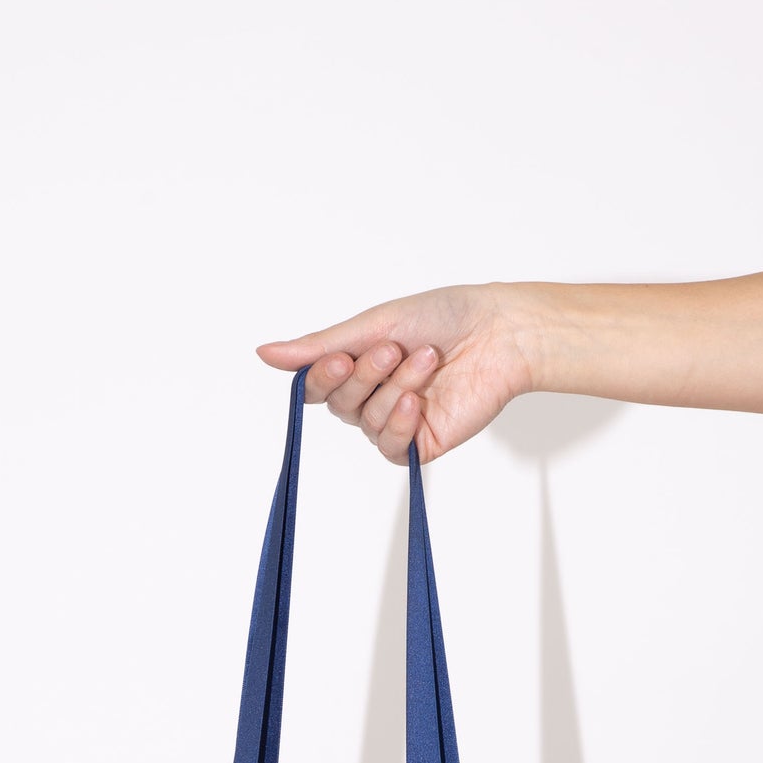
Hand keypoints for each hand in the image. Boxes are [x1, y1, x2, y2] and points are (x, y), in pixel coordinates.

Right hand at [256, 283, 537, 462]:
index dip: (323, 376)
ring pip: (366, 421)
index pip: (315, 385)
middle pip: (338, 403)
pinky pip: (390, 446)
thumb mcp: (371, 325)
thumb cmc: (444, 316)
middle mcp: (373, 395)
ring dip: (394, 388)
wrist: (498, 332)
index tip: (341, 358)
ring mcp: (396, 421)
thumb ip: (318, 347)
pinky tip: (418, 402)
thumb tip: (264, 353)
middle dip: (365, 375)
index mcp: (358, 364)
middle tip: (394, 349)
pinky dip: (400, 422)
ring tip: (427, 360)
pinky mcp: (420, 442)